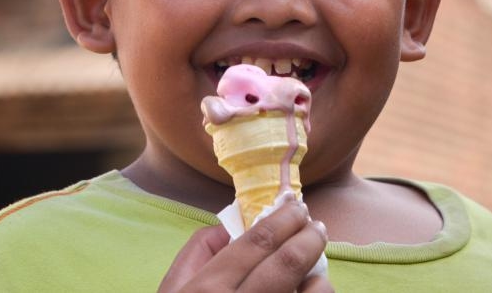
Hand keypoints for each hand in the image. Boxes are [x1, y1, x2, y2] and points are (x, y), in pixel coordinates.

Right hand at [159, 200, 331, 291]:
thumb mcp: (172, 292)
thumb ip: (197, 254)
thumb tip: (232, 227)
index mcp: (207, 291)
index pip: (257, 242)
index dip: (282, 218)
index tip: (296, 206)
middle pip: (287, 263)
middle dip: (309, 236)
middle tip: (317, 225)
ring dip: (319, 275)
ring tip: (315, 268)